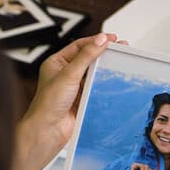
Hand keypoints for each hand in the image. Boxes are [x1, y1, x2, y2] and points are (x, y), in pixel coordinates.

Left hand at [13, 33, 119, 169]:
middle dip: (103, 55)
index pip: (79, 47)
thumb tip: (101, 40)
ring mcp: (73, 89)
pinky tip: (113, 83)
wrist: (49, 129)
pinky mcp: (81, 101)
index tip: (111, 39)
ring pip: (93, 75)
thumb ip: (86, 57)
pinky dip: (104, 86)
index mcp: (56, 63)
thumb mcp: (69, 74)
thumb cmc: (48, 103)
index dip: (95, 41)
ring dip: (104, 71)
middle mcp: (64, 75)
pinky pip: (95, 90)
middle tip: (120, 49)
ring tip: (119, 64)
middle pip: (88, 60)